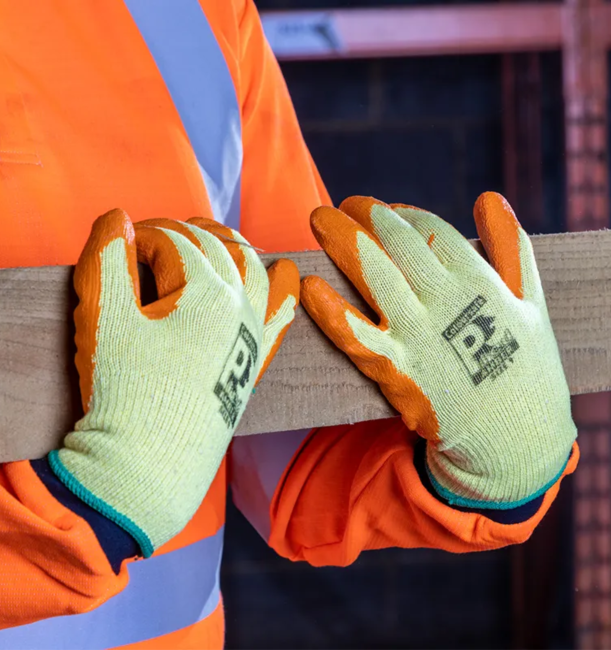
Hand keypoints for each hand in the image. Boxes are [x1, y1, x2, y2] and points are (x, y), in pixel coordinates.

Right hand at [50, 210, 298, 555]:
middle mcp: (240, 305)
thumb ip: (107, 257)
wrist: (149, 467)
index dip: (137, 237)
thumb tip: (116, 217)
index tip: (114, 250)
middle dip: (176, 236)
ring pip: (251, 270)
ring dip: (227, 247)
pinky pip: (280, 316)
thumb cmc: (123, 391)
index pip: (170, 239)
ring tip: (204, 239)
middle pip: (211, 247)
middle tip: (144, 246)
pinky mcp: (253, 362)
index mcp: (205, 290)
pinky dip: (282, 290)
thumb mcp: (103, 319)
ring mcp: (252, 334)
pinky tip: (286, 273)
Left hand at [300, 192, 575, 509]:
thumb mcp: (531, 301)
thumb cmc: (524, 365)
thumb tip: (488, 198)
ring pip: (374, 276)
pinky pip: (356, 336)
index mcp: (479, 281)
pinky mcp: (396, 371)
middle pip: (397, 244)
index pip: (430, 230)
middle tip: (343, 204)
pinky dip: (330, 311)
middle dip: (366, 216)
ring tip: (318, 218)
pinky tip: (309, 286)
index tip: (384, 211)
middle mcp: (446, 301)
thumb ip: (511, 247)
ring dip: (342, 241)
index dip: (402, 214)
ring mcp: (418, 335)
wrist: (514, 437)